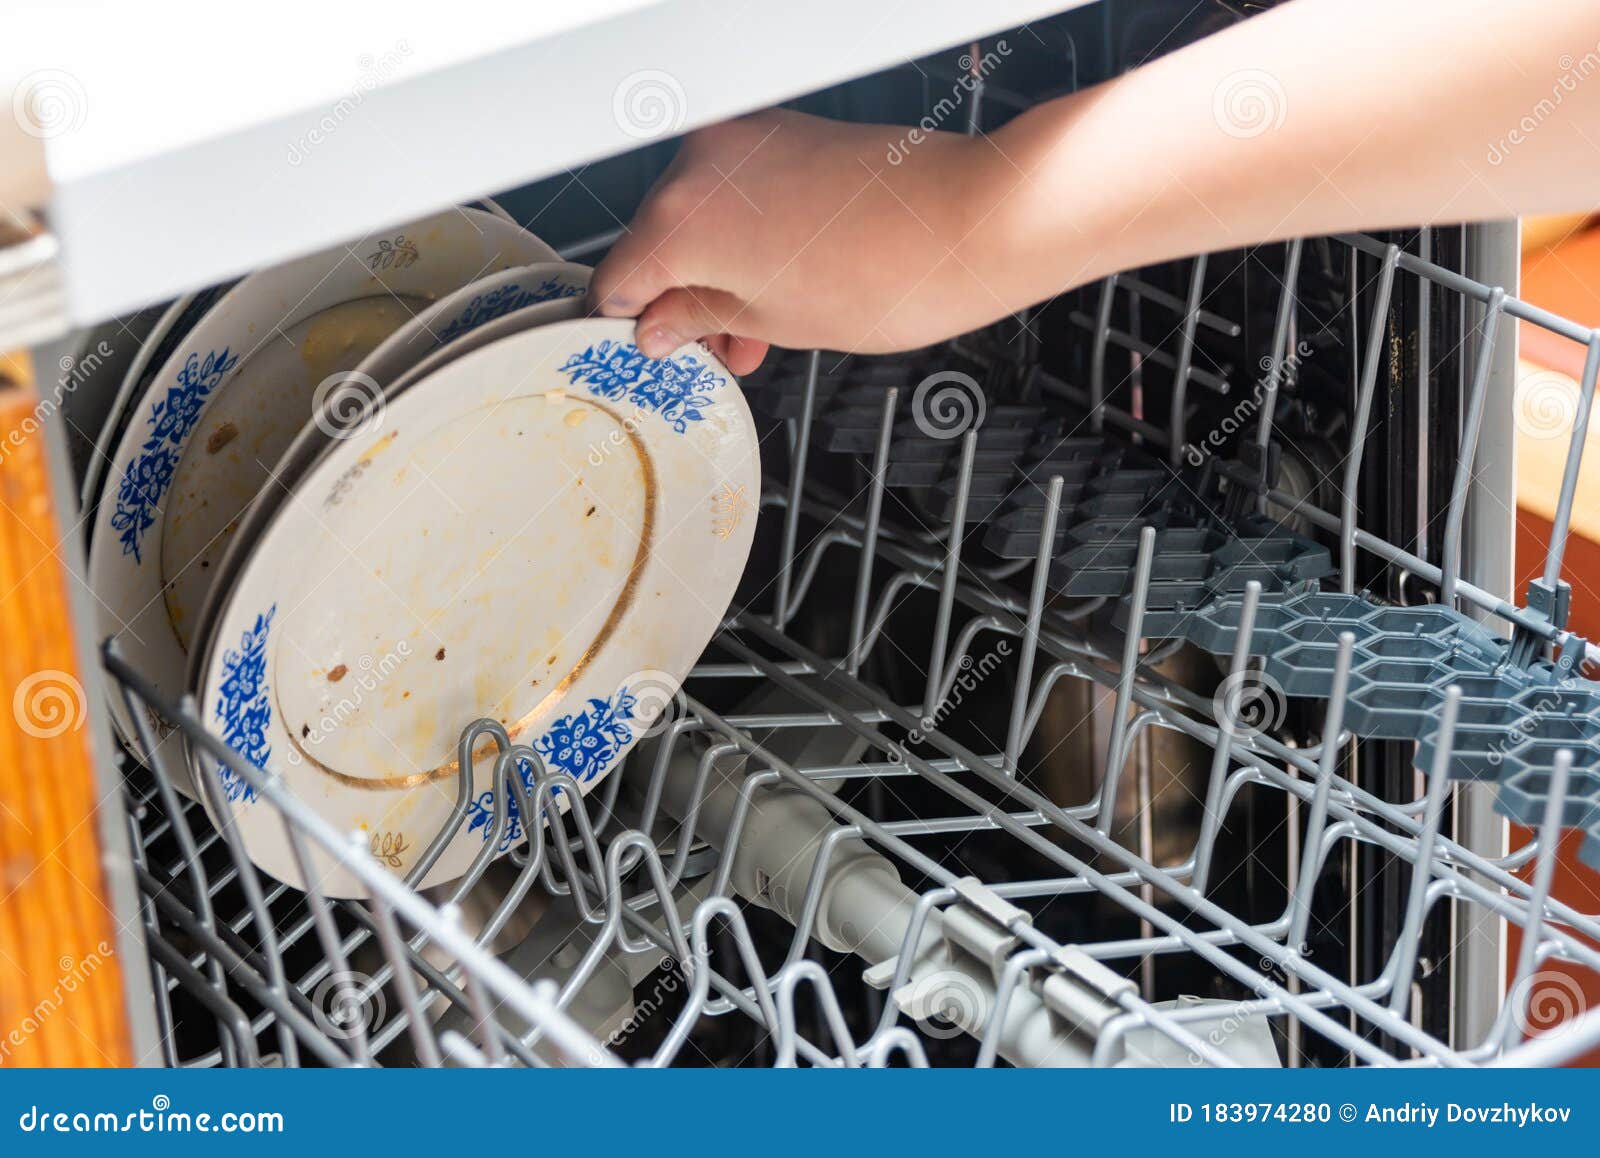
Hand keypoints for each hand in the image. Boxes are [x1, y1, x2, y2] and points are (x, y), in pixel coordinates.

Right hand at [589, 109, 1009, 373]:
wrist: (969, 222)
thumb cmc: (889, 273)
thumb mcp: (772, 321)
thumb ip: (699, 318)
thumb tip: (662, 325)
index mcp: (683, 219)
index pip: (616, 280)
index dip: (629, 325)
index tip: (647, 348)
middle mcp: (703, 165)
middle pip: (654, 244)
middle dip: (680, 301)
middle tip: (710, 350)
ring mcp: (743, 140)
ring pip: (697, 217)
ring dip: (715, 274)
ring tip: (753, 330)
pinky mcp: (780, 131)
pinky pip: (736, 191)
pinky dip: (745, 238)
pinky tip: (776, 285)